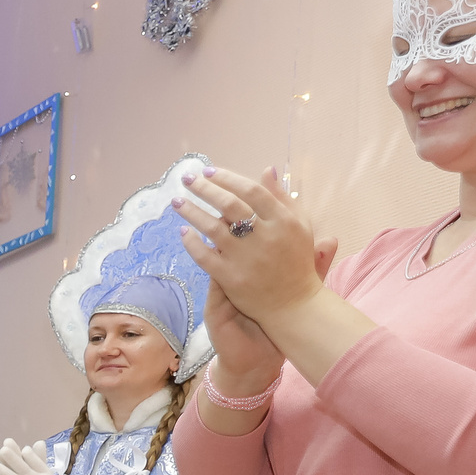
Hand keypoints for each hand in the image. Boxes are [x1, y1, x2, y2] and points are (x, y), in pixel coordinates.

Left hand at [176, 165, 326, 323]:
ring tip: (176, 202)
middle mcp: (264, 237)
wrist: (293, 304)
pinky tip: (182, 232)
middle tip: (187, 179)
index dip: (228, 179)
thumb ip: (282, 198)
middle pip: (229, 206)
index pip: (251, 192)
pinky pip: (205, 257)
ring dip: (191, 212)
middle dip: (205, 189)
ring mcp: (246, 258)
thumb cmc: (297, 260)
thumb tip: (265, 170)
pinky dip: (192, 243)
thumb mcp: (299, 225)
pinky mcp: (231, 278)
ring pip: (212, 229)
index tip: (209, 172)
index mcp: (283, 220)